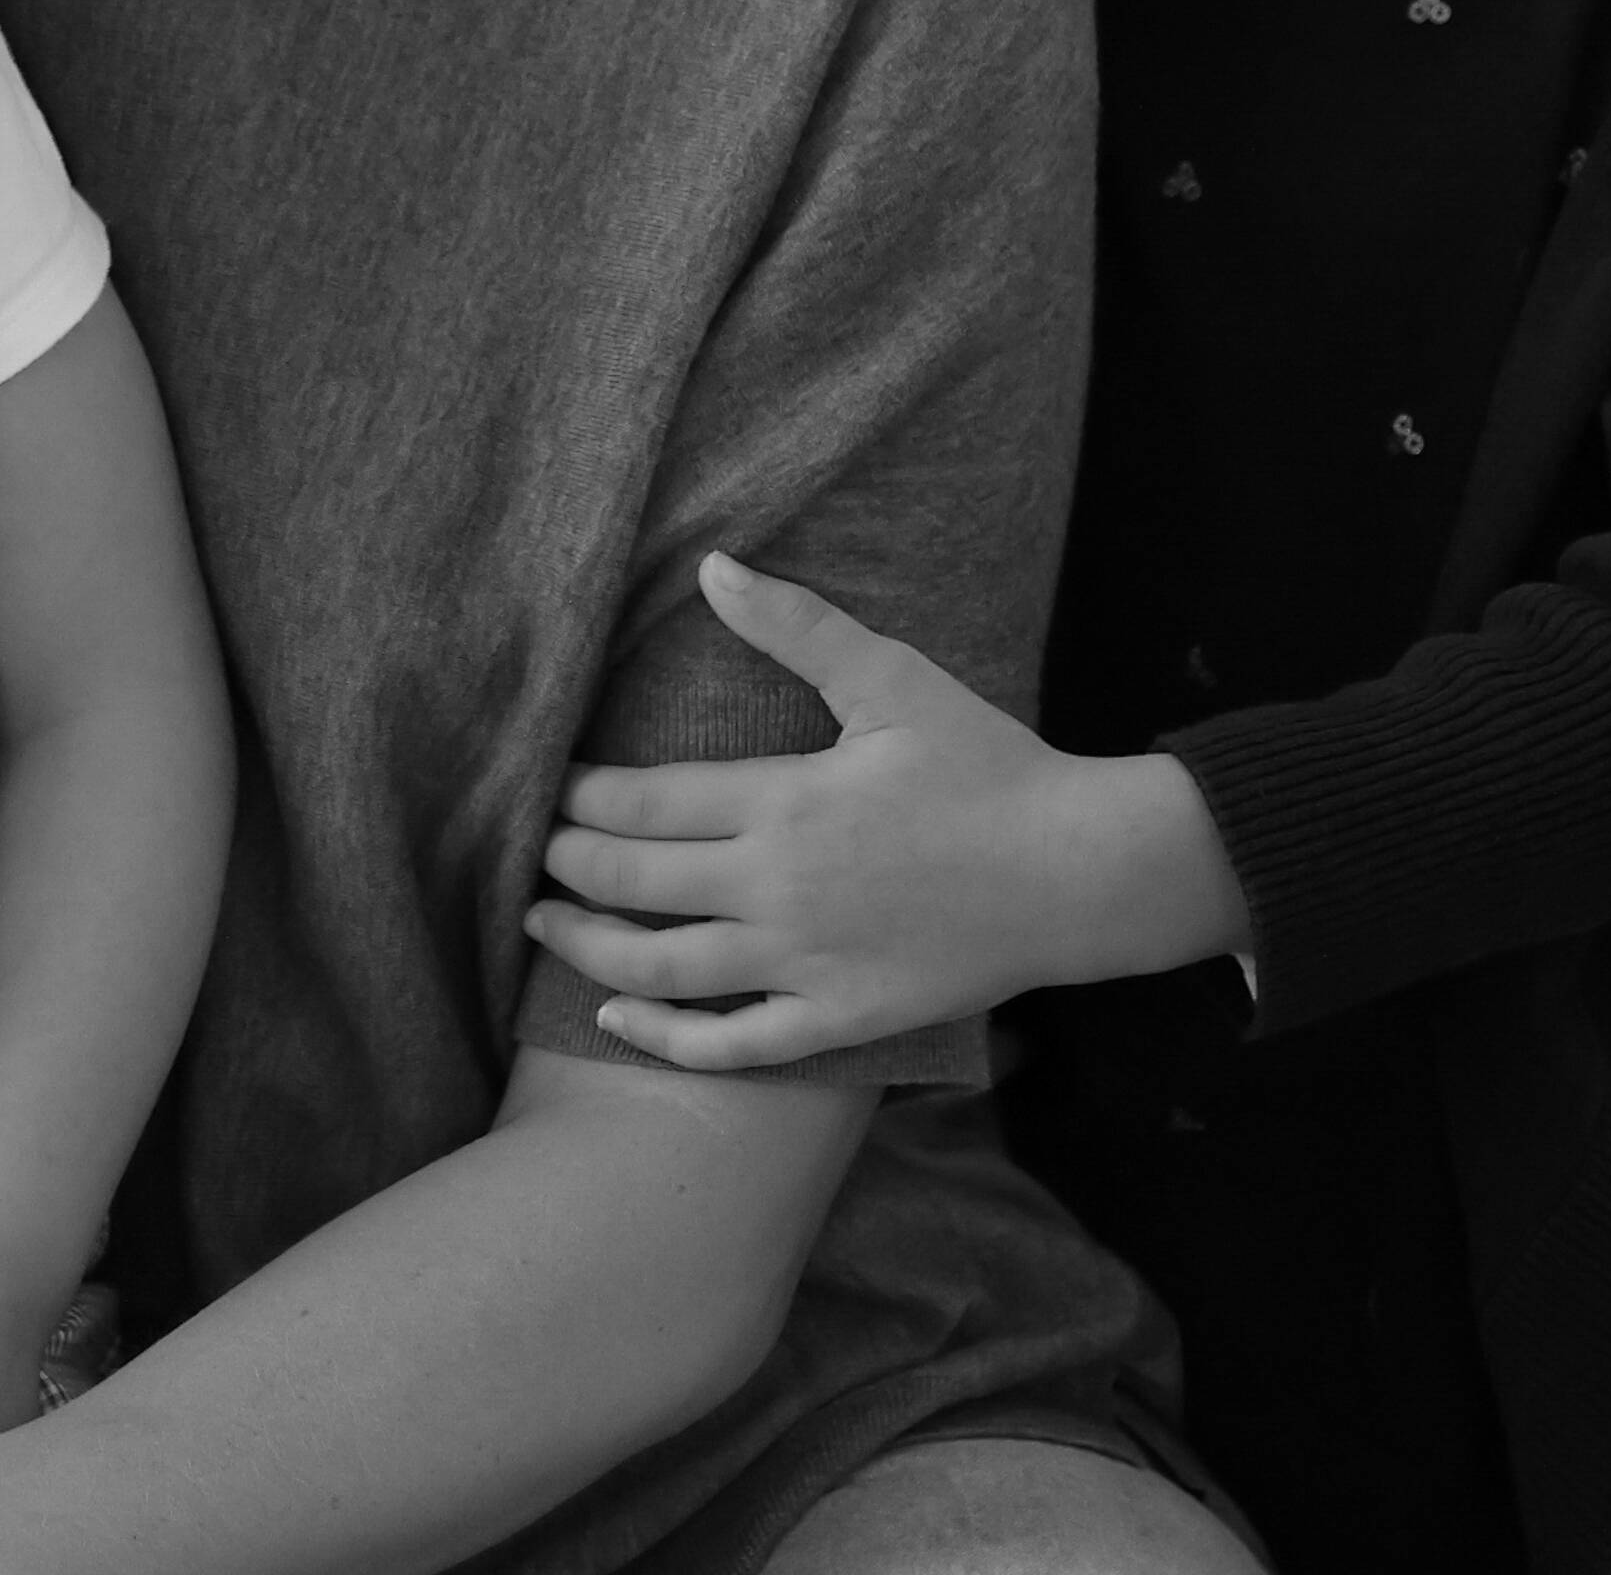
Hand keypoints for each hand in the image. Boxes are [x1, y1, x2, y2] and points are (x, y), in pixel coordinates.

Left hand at [524, 552, 1244, 1066]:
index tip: (550, 788)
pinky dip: (664, 1038)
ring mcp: (805, 963)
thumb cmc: (988, 767)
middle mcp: (779, 889)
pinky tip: (616, 1018)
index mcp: (785, 802)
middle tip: (532, 852)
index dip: (581, 798)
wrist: (1077, 871)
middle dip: (568, 866)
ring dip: (588, 948)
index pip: (644, 802)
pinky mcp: (839, 1020)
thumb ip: (797, 628)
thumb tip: (713, 566)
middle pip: (634, 883)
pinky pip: (732, 1045)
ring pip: (663, 969)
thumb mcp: (893, 680)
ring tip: (541, 926)